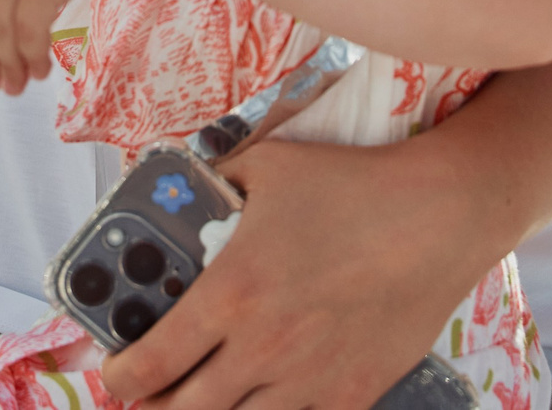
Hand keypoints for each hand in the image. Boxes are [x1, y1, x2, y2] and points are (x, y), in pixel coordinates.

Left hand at [99, 137, 490, 409]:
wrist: (439, 218)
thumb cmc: (352, 187)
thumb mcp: (267, 166)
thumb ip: (216, 182)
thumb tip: (184, 188)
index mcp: (230, 294)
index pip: (150, 363)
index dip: (118, 378)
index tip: (112, 375)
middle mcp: (261, 348)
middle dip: (154, 408)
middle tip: (148, 395)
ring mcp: (308, 380)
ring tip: (197, 402)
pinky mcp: (350, 396)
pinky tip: (262, 404)